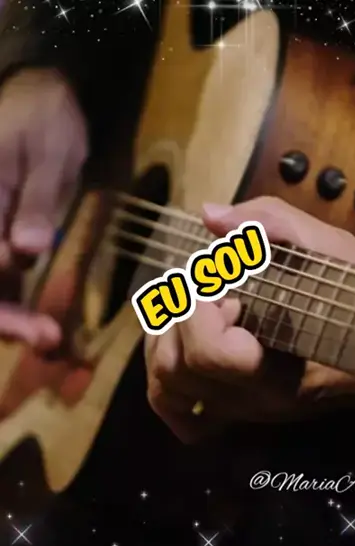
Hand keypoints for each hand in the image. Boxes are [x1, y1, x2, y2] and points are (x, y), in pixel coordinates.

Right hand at [0, 68, 87, 348]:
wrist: (40, 96)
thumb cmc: (46, 117)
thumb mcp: (51, 155)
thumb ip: (37, 202)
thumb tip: (27, 251)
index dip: (1, 306)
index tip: (40, 331)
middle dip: (4, 318)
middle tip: (47, 342)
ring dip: (9, 314)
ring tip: (49, 339)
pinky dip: (14, 298)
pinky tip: (41, 318)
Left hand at [145, 197, 354, 442]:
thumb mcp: (334, 250)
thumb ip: (271, 225)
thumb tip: (210, 216)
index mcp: (281, 367)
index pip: (211, 353)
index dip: (198, 305)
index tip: (217, 275)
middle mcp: (256, 400)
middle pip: (175, 370)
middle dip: (178, 315)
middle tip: (210, 288)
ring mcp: (245, 411)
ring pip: (167, 393)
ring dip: (163, 341)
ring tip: (193, 312)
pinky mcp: (242, 412)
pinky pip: (185, 420)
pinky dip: (169, 387)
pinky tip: (185, 356)